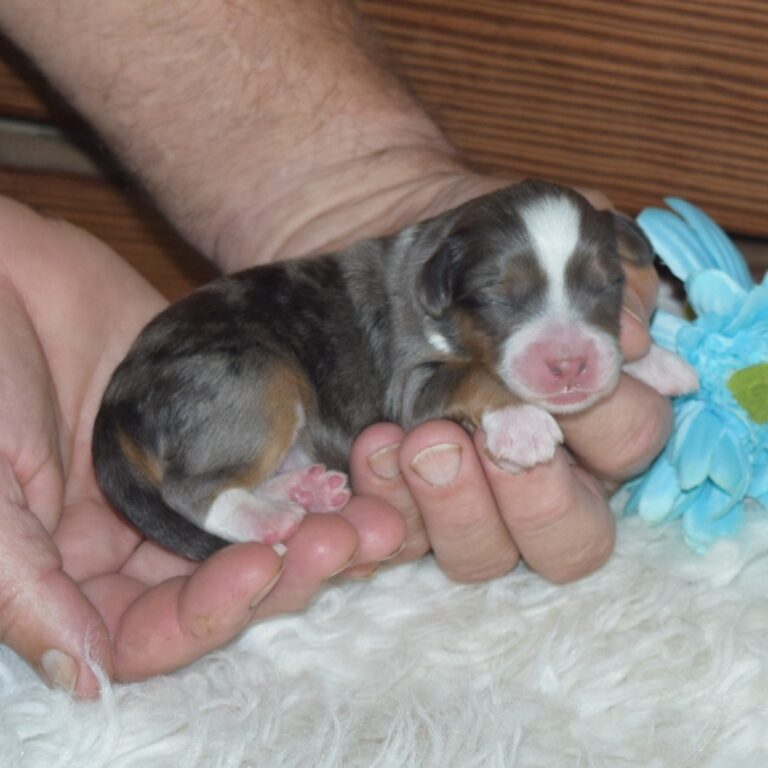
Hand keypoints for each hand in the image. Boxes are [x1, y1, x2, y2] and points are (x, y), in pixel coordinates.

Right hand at [0, 198, 404, 696]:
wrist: (4, 268)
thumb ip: (23, 583)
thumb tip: (80, 678)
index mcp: (78, 569)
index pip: (155, 630)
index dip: (211, 613)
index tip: (258, 568)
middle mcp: (141, 535)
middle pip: (230, 584)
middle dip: (291, 571)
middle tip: (345, 539)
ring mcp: (189, 478)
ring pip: (267, 526)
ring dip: (323, 528)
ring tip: (378, 514)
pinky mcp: (223, 426)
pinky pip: (279, 460)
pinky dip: (320, 471)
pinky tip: (361, 467)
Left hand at [347, 183, 669, 582]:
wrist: (392, 261)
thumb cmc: (479, 252)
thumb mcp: (541, 236)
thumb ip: (598, 278)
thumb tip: (641, 345)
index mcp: (592, 419)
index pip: (631, 446)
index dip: (607, 418)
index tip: (559, 378)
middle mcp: (541, 477)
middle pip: (573, 541)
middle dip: (540, 495)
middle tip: (501, 437)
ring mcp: (468, 503)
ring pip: (484, 557)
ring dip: (458, 506)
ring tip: (425, 441)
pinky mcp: (402, 510)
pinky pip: (400, 544)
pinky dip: (388, 500)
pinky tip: (376, 444)